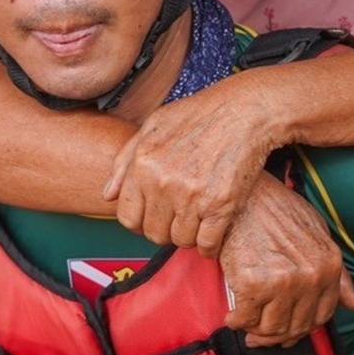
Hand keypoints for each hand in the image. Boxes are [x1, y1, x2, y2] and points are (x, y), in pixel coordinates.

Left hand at [105, 76, 284, 253]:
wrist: (245, 111)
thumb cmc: (199, 114)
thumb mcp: (153, 125)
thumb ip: (125, 160)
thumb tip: (108, 195)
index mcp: (143, 164)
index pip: (128, 217)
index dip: (141, 221)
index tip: (156, 216)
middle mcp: (163, 183)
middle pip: (154, 233)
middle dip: (166, 229)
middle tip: (180, 217)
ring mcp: (191, 196)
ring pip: (181, 241)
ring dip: (190, 235)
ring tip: (199, 218)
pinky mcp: (220, 205)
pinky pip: (208, 244)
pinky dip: (211, 244)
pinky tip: (214, 230)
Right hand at [220, 178, 353, 346]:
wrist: (244, 195)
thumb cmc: (277, 210)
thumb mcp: (317, 234)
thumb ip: (337, 274)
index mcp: (329, 266)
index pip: (322, 315)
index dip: (302, 327)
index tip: (287, 328)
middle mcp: (311, 277)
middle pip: (296, 326)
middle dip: (277, 335)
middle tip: (260, 333)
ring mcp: (283, 282)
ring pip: (271, 328)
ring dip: (256, 331)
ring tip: (246, 322)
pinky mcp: (253, 284)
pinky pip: (245, 318)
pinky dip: (237, 321)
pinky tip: (233, 315)